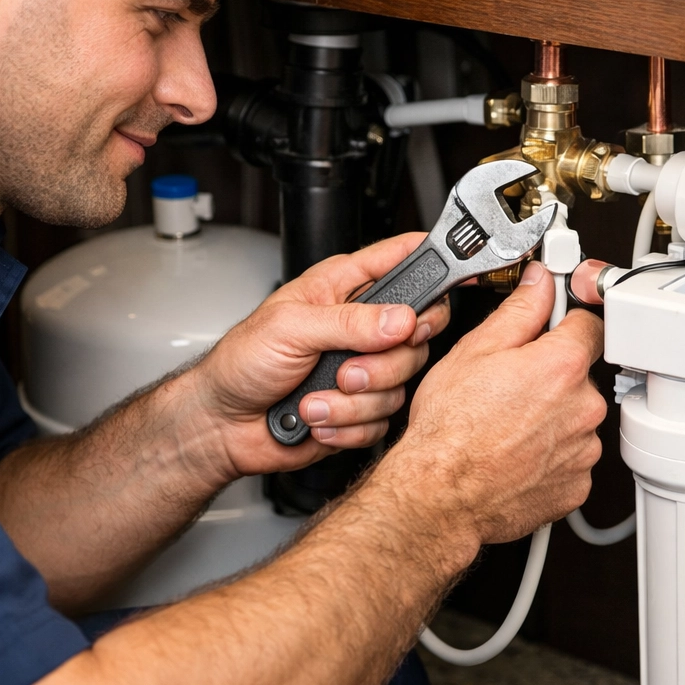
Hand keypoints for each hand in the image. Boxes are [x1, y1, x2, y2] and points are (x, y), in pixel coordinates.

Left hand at [191, 233, 450, 479]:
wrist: (223, 424)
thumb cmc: (242, 362)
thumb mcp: (289, 327)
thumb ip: (349, 321)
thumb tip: (400, 319)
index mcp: (343, 287)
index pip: (402, 259)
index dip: (434, 259)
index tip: (461, 274)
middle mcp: (361, 325)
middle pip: (418, 333)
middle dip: (383, 362)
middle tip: (345, 370)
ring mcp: (365, 367)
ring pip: (402, 383)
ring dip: (352, 401)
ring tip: (313, 398)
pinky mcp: (362, 408)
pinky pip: (383, 420)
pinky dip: (346, 425)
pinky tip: (317, 417)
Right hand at [394, 260, 605, 547]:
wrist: (440, 494)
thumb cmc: (450, 427)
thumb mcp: (476, 348)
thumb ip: (520, 309)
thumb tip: (539, 283)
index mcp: (562, 365)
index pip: (588, 323)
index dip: (564, 320)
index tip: (548, 325)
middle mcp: (584, 407)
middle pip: (579, 374)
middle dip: (550, 373)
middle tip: (508, 382)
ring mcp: (583, 450)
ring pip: (575, 417)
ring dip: (551, 415)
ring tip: (506, 422)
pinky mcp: (576, 485)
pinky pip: (571, 457)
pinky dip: (549, 453)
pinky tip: (514, 450)